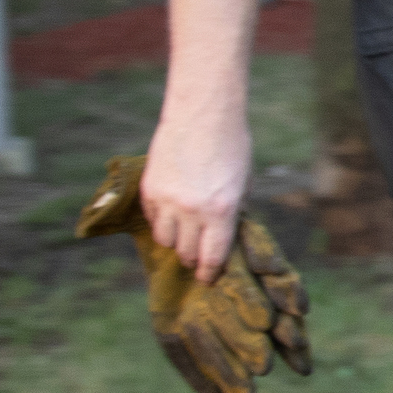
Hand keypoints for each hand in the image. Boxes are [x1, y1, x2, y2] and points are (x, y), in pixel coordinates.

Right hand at [135, 113, 253, 281]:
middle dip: (192, 259)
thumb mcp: (243, 182)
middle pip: (185, 253)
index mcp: (222, 210)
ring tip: (183, 236)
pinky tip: (171, 214)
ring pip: (165, 241)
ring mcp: (167, 200)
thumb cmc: (232, 145)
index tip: (207, 279)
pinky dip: (162, 222)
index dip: (209, 272)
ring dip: (175, 242)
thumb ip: (233, 211)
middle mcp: (192, 210)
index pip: (212, 256)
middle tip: (196, 258)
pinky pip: (153, 220)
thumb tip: (223, 236)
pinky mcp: (149, 189)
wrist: (203, 112)